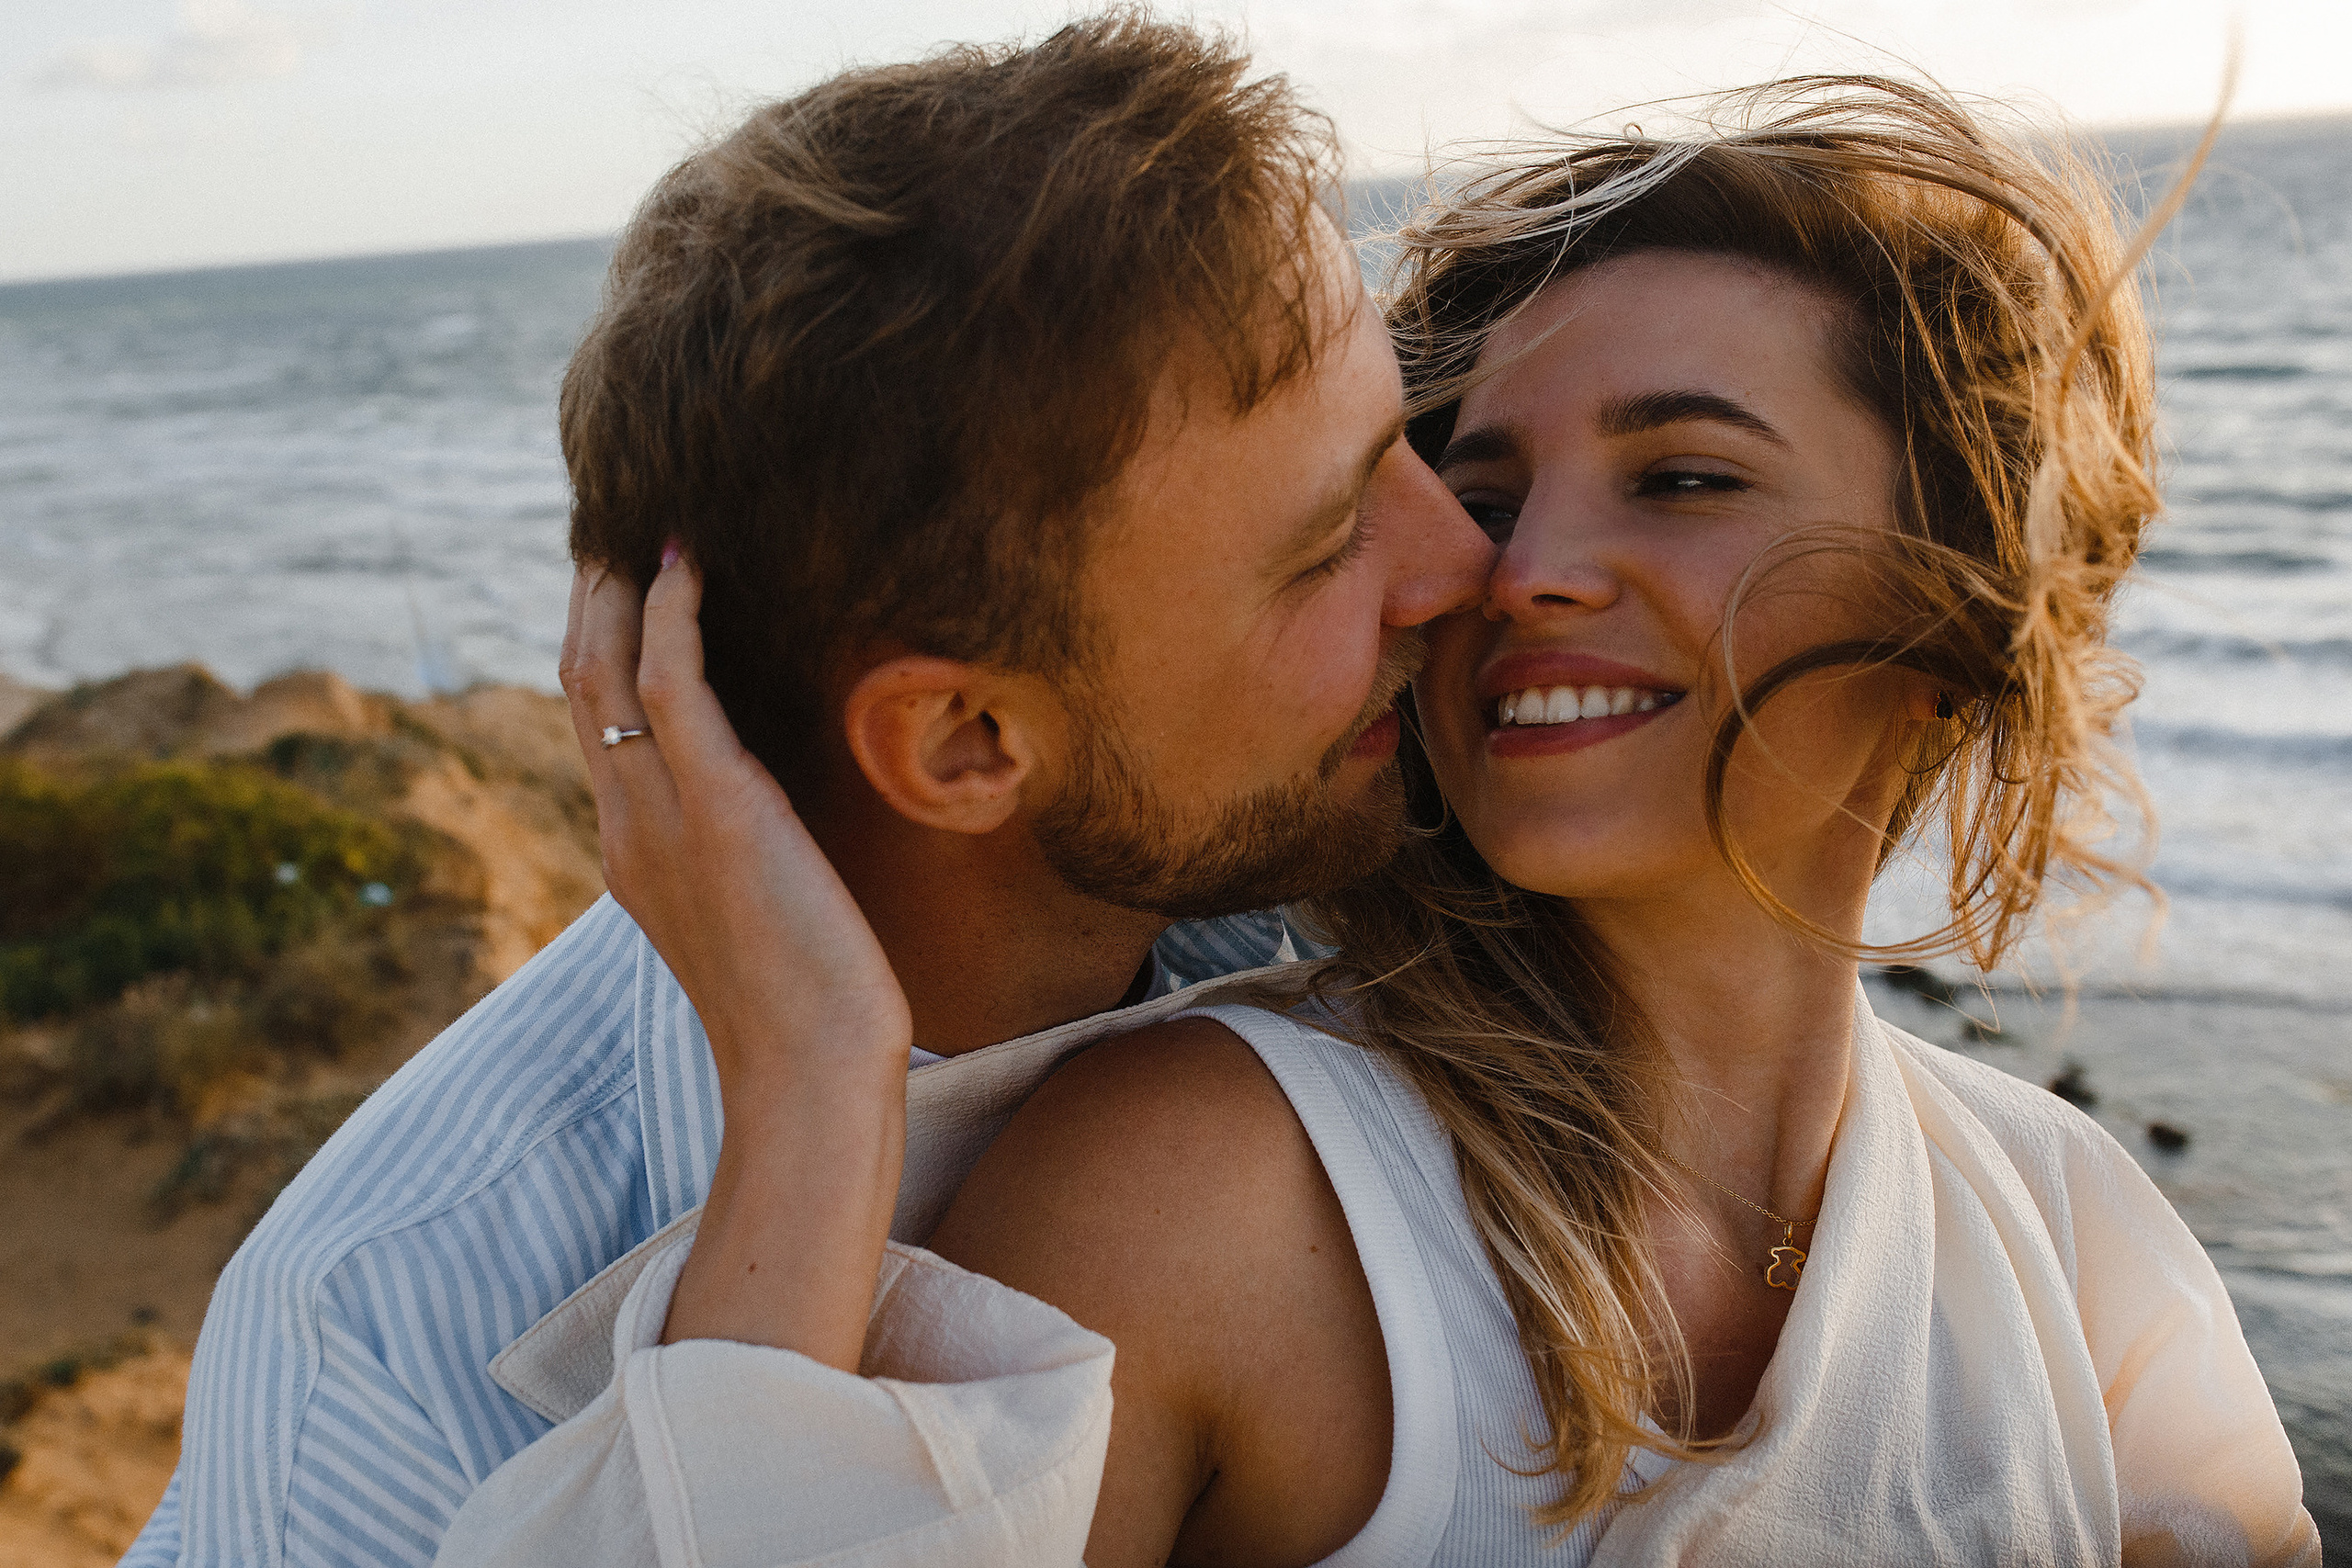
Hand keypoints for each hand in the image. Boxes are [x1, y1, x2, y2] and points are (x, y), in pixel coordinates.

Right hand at [560, 547, 909, 1365]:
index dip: (599, 646)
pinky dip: (673, 615)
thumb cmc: (809, 1016)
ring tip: (640, 525)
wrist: (811, 1078)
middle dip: (593, 600)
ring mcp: (661, 817)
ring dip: (618, 589)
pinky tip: (689, 564)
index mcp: (634, 854)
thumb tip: (781, 828)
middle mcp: (628, 828)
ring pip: (604, 672)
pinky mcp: (718, 807)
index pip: (594, 728)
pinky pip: (670, 686)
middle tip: (613, 528)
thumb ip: (746, 865)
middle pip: (579, 684)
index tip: (619, 584)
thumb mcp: (761, 923)